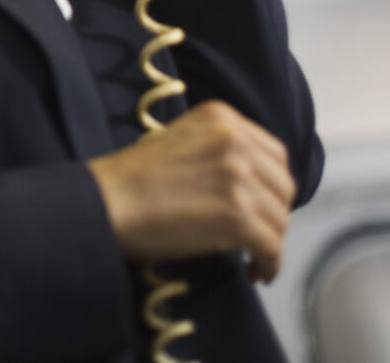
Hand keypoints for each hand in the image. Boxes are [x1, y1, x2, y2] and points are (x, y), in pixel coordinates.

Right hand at [86, 101, 296, 282]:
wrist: (106, 201)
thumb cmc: (131, 179)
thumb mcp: (181, 141)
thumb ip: (220, 150)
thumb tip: (253, 187)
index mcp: (222, 117)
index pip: (274, 154)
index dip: (272, 185)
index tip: (263, 205)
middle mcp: (236, 140)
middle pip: (283, 186)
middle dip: (274, 214)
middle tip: (257, 235)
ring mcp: (239, 177)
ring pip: (280, 219)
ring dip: (270, 243)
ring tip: (251, 256)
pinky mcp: (237, 215)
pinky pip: (272, 247)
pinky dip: (269, 264)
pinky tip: (255, 271)